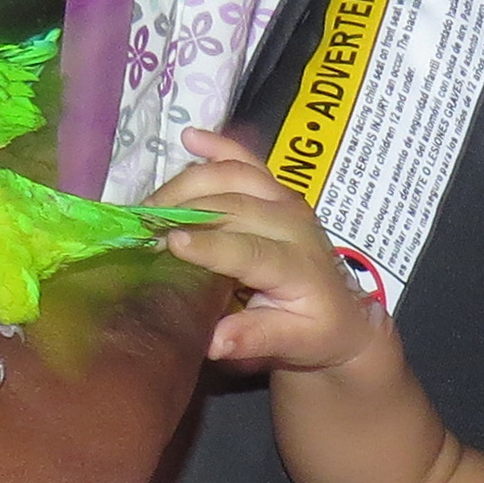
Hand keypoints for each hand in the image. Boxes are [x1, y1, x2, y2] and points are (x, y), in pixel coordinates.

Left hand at [0, 274, 314, 482]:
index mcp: (138, 368)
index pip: (207, 293)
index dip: (234, 299)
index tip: (253, 328)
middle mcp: (74, 327)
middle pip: (138, 298)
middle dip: (165, 328)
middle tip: (188, 380)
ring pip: (67, 322)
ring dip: (89, 353)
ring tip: (103, 420)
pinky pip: (0, 349)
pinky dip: (18, 378)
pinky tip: (10, 431)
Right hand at [156, 128, 388, 377]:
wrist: (343, 314)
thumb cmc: (315, 332)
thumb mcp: (294, 345)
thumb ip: (256, 339)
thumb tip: (214, 342)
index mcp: (298, 265)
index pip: (250, 250)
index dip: (210, 245)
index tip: (170, 243)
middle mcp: (293, 224)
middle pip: (234, 205)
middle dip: (184, 211)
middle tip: (139, 227)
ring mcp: (285, 200)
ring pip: (234, 176)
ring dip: (188, 184)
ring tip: (149, 206)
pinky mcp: (277, 190)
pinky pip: (246, 160)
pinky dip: (217, 146)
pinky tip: (189, 137)